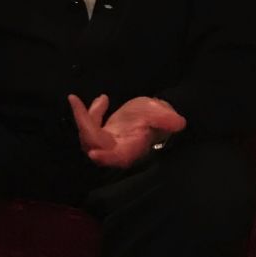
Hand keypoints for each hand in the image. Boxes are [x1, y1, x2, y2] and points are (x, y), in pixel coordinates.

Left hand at [68, 93, 185, 168]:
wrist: (154, 114)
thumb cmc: (159, 116)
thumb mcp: (163, 114)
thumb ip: (167, 119)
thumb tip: (178, 123)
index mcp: (132, 148)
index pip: (117, 157)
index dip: (106, 158)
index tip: (93, 153)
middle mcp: (117, 148)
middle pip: (95, 145)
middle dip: (84, 128)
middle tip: (78, 106)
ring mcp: (107, 141)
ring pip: (87, 136)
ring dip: (81, 118)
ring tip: (77, 100)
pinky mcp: (101, 132)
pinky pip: (87, 126)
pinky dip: (86, 113)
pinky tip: (101, 99)